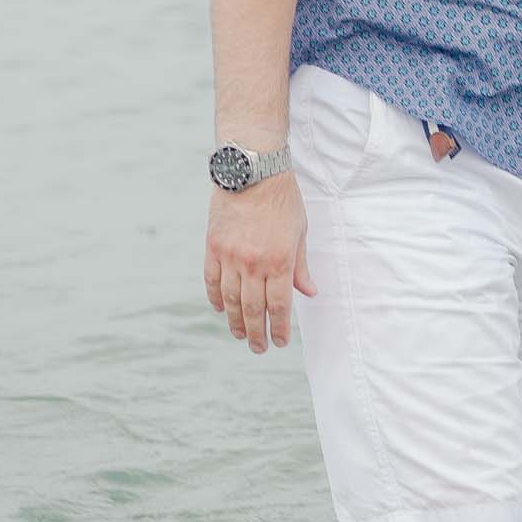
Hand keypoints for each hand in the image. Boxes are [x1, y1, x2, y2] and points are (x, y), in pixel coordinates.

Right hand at [203, 172, 314, 351]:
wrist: (253, 173)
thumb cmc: (283, 200)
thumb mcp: (300, 232)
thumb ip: (302, 266)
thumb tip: (310, 293)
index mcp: (280, 261)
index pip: (279, 306)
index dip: (280, 328)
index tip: (280, 342)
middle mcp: (253, 264)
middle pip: (253, 310)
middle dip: (256, 333)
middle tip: (259, 348)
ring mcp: (230, 257)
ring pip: (230, 300)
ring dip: (235, 322)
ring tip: (239, 335)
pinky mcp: (213, 248)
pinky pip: (211, 281)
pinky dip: (216, 299)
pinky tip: (220, 310)